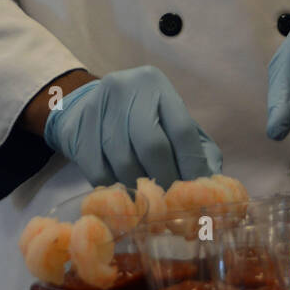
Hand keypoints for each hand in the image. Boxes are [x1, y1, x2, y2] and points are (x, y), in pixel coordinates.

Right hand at [44, 64, 222, 188]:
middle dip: (165, 180)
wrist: (84, 106)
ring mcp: (99, 105)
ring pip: (123, 161)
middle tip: (170, 204)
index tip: (195, 193)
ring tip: (147, 202)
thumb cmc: (139, 120)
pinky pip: (98, 171)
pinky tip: (121, 192)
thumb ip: (195, 149)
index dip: (191, 166)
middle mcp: (128, 88)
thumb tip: (211, 185)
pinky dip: (113, 188)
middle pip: (152, 145)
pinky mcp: (78, 127)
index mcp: (157, 85)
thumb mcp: (169, 123)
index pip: (181, 129)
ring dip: (139, 189)